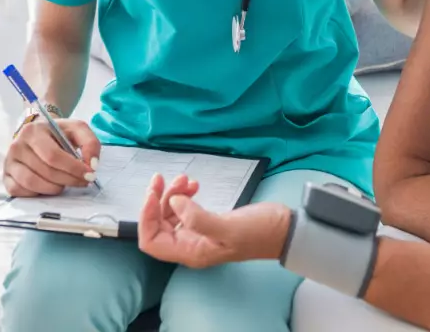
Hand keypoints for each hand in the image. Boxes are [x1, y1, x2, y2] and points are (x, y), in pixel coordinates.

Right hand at [2, 114, 100, 196]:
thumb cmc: (57, 133)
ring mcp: (9, 162)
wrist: (37, 133)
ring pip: (32, 183)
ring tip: (64, 183)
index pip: (53, 156)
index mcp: (33, 131)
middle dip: (68, 180)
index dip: (73, 168)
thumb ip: (90, 143)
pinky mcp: (6, 176)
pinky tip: (48, 186)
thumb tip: (92, 165)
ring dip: (54, 188)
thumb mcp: (76, 129)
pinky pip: (20, 192)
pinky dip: (37, 193)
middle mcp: (17, 145)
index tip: (89, 175)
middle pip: (45, 171)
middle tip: (82, 181)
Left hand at [137, 173, 290, 267]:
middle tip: (166, 178)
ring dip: (173, 194)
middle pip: (158, 225)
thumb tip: (173, 203)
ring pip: (171, 214)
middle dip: (158, 200)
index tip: (152, 192)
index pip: (151, 242)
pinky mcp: (206, 222)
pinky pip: (185, 209)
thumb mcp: (227, 227)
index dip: (146, 218)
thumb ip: (197, 218)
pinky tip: (195, 185)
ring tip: (187, 179)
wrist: (283, 230)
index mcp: (190, 252)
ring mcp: (198, 234)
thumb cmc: (258, 232)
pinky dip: (184, 195)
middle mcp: (189, 246)